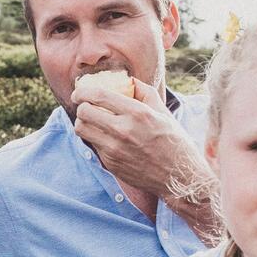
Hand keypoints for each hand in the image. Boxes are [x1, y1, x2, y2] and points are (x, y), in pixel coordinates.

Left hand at [72, 79, 203, 198]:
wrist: (177, 176)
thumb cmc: (173, 141)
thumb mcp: (163, 112)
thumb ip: (145, 93)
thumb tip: (129, 80)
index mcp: (138, 113)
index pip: (99, 96)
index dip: (82, 92)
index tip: (79, 92)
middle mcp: (123, 130)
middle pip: (84, 113)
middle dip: (80, 106)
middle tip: (83, 105)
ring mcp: (114, 149)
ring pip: (82, 130)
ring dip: (82, 122)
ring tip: (90, 120)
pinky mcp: (110, 163)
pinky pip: (92, 145)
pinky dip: (94, 138)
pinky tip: (103, 136)